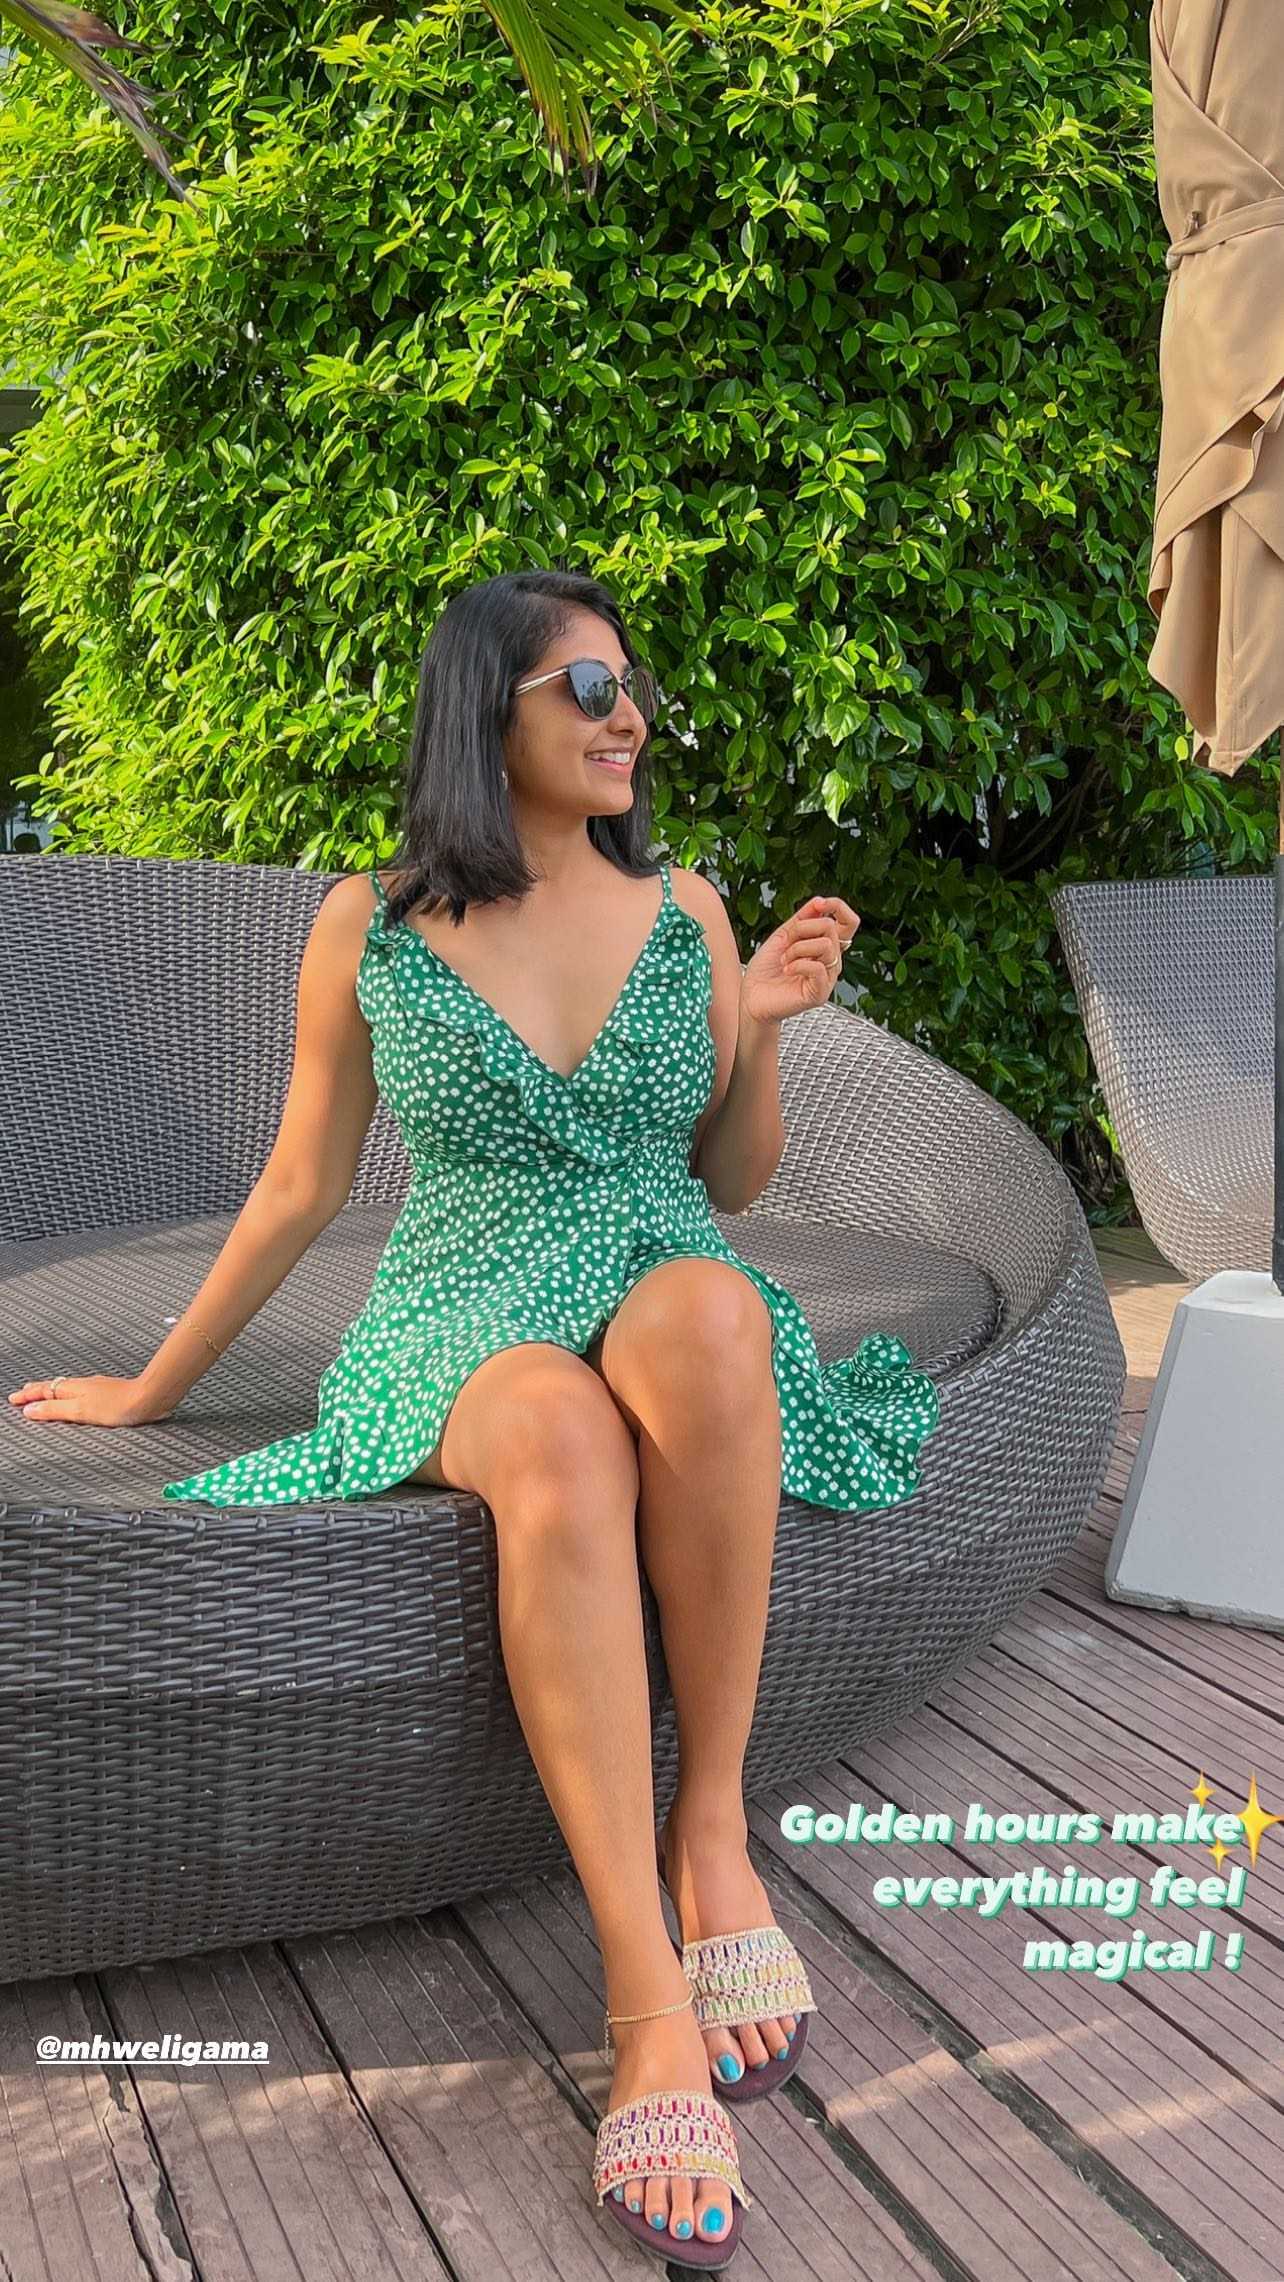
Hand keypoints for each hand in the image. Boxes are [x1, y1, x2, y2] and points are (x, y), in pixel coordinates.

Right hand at [7, 1374, 169, 1426]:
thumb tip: (30, 1409)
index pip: (44, 1390)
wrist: (149, 1399)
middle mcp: (83, 1385)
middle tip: (23, 1394)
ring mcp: (97, 1388)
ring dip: (52, 1392)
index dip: (28, 1395)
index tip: (13, 1399)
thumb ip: (55, 1410)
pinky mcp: (109, 1394)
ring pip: (67, 1388)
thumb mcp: (80, 1411)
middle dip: (37, 1391)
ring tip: (44, 1396)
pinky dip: (69, 1396)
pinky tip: (76, 1400)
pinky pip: (80, 1393)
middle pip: (54, 1386)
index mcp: (73, 1388)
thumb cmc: (118, 1405)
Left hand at [740, 895, 859, 1027]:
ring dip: (798, 948)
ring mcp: (827, 978)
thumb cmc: (766, 971)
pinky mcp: (819, 993)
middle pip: (832, 928)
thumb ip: (802, 919)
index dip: (838, 907)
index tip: (818, 904)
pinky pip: (818, 968)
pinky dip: (798, 964)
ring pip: (826, 946)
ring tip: (784, 960)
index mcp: (824, 946)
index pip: (849, 923)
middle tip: (786, 942)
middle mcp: (830, 961)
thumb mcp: (782, 937)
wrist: (751, 998)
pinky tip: (787, 969)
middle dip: (803, 928)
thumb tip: (819, 901)